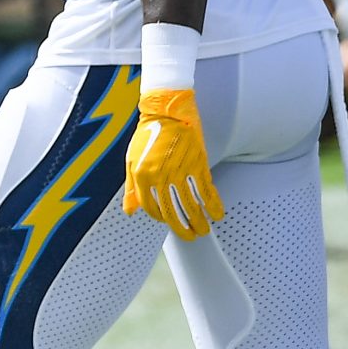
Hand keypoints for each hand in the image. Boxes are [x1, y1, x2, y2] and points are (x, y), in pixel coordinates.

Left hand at [122, 87, 223, 241]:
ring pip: (192, 205)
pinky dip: (214, 205)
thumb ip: (131, 188)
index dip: (161, 219)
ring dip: (200, 221)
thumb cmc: (148, 135)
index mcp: (142, 176)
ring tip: (204, 230)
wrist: (167, 111)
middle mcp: (160, 176)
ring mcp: (181, 171)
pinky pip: (207, 190)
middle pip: (173, 211)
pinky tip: (217, 214)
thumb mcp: (132, 161)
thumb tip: (129, 211)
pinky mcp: (198, 164)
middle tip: (191, 236)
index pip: (152, 208)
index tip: (168, 222)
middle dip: (183, 229)